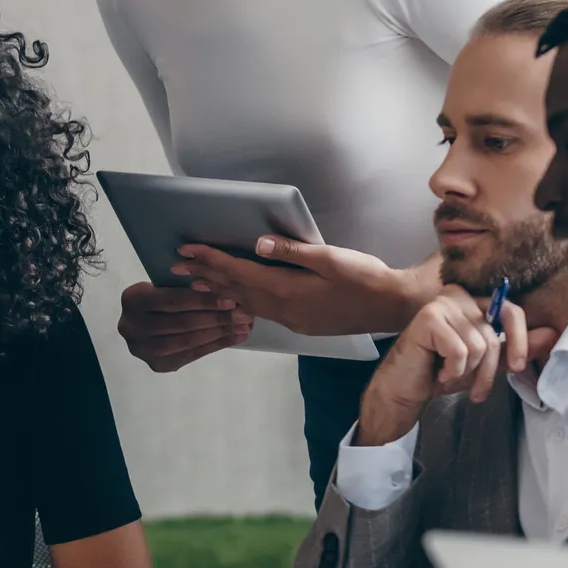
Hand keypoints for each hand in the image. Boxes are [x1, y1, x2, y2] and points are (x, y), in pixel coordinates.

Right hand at [117, 281, 250, 371]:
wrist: (141, 321)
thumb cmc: (159, 295)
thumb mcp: (164, 284)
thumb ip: (185, 287)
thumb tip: (221, 291)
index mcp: (132, 299)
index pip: (173, 301)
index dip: (203, 301)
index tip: (231, 300)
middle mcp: (131, 327)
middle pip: (182, 323)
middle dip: (217, 319)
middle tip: (244, 315)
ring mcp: (142, 349)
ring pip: (188, 341)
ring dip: (219, 334)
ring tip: (243, 327)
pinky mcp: (156, 365)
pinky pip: (190, 355)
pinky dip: (215, 346)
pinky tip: (233, 338)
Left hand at [173, 238, 425, 336]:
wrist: (392, 306)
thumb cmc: (365, 277)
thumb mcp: (331, 258)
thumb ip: (293, 251)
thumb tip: (258, 244)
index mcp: (287, 291)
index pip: (239, 273)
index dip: (211, 259)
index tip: (187, 250)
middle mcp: (283, 309)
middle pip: (235, 290)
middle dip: (205, 276)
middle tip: (175, 266)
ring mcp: (292, 319)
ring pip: (245, 303)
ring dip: (218, 291)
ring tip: (193, 283)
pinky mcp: (301, 322)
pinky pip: (260, 311)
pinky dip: (240, 302)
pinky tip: (232, 301)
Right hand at [356, 286, 553, 445]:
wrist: (404, 390)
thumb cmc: (441, 373)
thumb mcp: (485, 364)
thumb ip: (514, 349)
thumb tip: (551, 334)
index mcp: (473, 302)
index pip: (511, 311)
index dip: (520, 341)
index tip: (519, 367)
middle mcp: (458, 296)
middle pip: (494, 336)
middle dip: (488, 370)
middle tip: (476, 389)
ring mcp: (442, 304)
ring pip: (479, 345)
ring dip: (467, 372)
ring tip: (450, 375)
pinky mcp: (428, 317)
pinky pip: (460, 350)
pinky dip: (452, 370)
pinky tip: (438, 372)